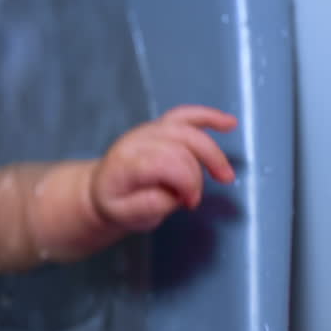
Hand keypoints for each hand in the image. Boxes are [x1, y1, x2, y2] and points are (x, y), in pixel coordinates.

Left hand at [90, 105, 236, 232]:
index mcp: (126, 162)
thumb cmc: (116, 203)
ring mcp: (149, 130)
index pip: (165, 163)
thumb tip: (175, 194)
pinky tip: (230, 123)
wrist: (101, 188)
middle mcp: (137, 141)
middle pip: (179, 146)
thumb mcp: (125, 215)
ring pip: (186, 130)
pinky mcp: (160, 127)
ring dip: (211, 151)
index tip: (188, 203)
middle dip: (196, 174)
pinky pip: (186, 115)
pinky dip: (208, 117)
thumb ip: (149, 206)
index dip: (186, 183)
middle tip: (196, 200)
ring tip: (225, 175)